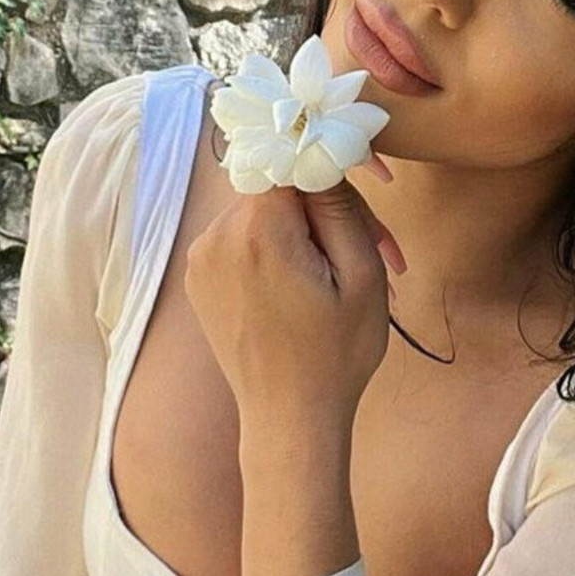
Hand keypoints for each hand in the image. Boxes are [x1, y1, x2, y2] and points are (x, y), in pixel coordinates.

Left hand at [183, 178, 405, 423]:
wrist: (290, 420)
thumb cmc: (336, 355)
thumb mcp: (361, 276)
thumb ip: (340, 207)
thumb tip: (323, 155)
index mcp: (257, 230)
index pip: (294, 161)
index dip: (335, 173)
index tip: (370, 193)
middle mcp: (216, 235)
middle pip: (280, 190)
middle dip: (326, 213)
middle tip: (376, 253)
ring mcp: (201, 258)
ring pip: (263, 216)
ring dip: (304, 235)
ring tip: (342, 279)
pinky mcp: (199, 279)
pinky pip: (243, 243)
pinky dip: (276, 254)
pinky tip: (307, 290)